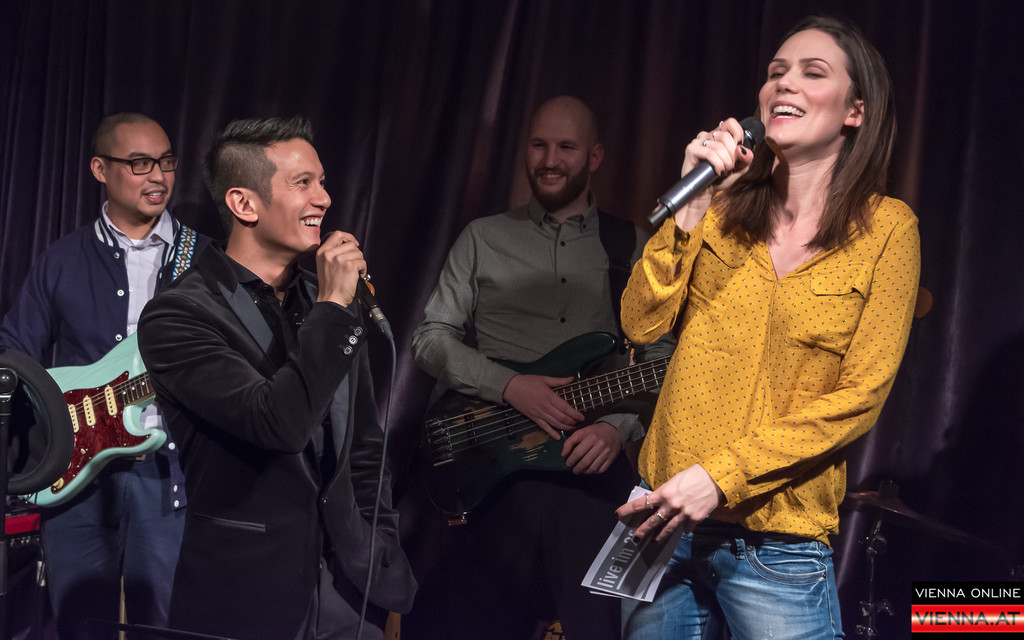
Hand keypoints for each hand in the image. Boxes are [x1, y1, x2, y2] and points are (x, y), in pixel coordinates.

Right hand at [316, 231, 365, 306]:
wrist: (331, 299)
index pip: (337, 234)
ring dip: (360, 263)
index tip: (354, 243)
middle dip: (356, 254)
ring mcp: (340, 259)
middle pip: (351, 244)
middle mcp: (330, 254)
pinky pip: (362, 263)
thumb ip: (333, 253)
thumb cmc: (329, 285)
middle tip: (354, 265)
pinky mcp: (349, 266)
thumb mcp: (324, 265)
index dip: (348, 237)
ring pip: (358, 254)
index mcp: (322, 252)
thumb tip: (349, 245)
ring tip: (354, 272)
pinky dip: (363, 270)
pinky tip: (357, 276)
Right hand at [502, 374, 582, 438]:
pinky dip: (552, 433)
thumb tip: (572, 379)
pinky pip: (544, 427)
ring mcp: (539, 414)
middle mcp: (545, 407)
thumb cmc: (528, 381)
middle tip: (579, 423)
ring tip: (573, 429)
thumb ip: (559, 381)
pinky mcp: (533, 418)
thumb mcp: (544, 379)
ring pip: (555, 424)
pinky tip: (558, 437)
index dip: (575, 414)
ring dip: (565, 428)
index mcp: (549, 396)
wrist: (511, 388)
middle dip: (572, 422)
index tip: (582, 417)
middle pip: (562, 418)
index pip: (565, 408)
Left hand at [561, 422, 620, 473]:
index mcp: (591, 437)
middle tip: (574, 470)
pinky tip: (590, 469)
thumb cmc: (595, 432)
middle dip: (577, 468)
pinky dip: (594, 472)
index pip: (578, 452)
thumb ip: (570, 442)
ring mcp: (607, 453)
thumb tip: (563, 454)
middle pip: (586, 462)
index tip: (568, 463)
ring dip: (585, 471)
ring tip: (581, 470)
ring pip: (593, 468)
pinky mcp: (612, 458)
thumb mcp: (581, 432)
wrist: (613, 431)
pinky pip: (601, 469)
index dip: (571, 460)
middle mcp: (600, 445)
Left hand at [614, 464, 723, 542]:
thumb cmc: (694, 475)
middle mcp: (671, 506)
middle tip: (635, 538)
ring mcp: (684, 514)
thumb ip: (665, 493)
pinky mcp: (695, 519)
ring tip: (654, 542)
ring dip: (660, 536)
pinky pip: (686, 527)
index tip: (618, 514)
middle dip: (643, 530)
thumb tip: (658, 502)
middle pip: (653, 521)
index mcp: (664, 493)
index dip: (628, 509)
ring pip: (668, 529)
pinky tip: (682, 530)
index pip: (641, 503)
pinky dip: (684, 528)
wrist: (716, 478)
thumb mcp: (674, 481)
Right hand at [674, 117, 755, 231]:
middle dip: (732, 155)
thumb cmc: (717, 180)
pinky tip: (717, 172)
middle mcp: (707, 136)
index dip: (738, 133)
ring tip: (723, 171)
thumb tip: (744, 150)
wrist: (702, 194)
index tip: (739, 148)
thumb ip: (745, 160)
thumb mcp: (737, 170)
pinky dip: (717, 164)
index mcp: (717, 136)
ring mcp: (697, 142)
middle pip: (726, 136)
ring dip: (725, 162)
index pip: (730, 123)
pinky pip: (710, 153)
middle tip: (730, 167)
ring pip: (719, 146)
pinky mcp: (691, 150)